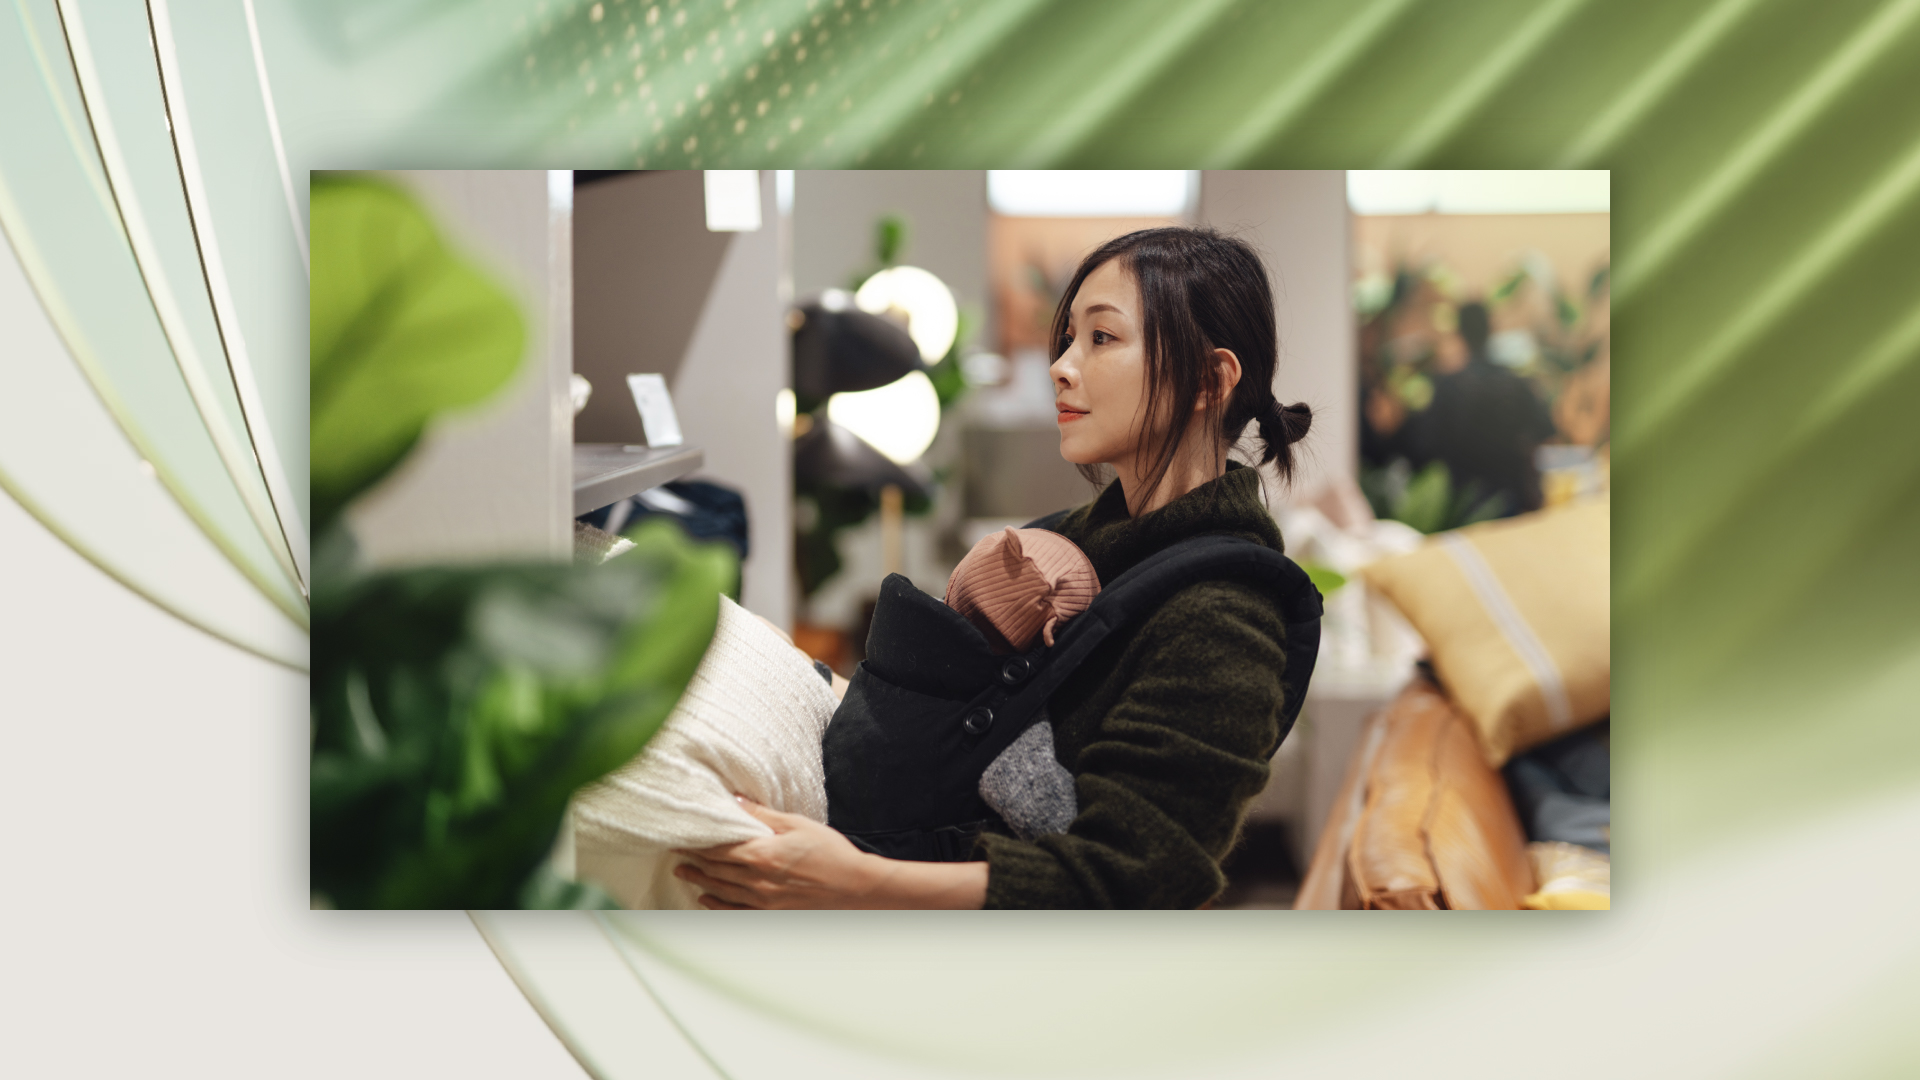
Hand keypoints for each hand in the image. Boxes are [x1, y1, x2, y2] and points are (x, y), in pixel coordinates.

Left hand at [674, 797, 885, 908]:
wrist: (855, 888)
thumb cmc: (831, 853)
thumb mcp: (797, 824)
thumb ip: (763, 816)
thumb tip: (736, 802)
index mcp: (761, 855)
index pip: (718, 848)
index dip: (696, 842)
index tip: (681, 835)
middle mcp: (756, 881)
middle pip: (715, 869)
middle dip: (693, 859)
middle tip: (674, 851)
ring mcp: (762, 901)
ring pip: (720, 891)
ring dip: (699, 881)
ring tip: (682, 872)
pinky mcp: (771, 913)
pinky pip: (735, 911)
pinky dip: (717, 905)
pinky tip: (706, 899)